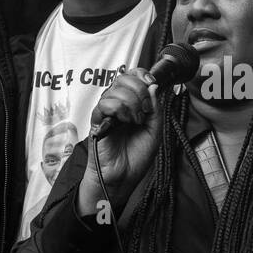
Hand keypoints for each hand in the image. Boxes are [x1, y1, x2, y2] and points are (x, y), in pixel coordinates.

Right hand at [77, 68, 162, 215]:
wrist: (124, 176)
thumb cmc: (136, 156)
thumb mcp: (155, 130)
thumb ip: (155, 108)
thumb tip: (153, 86)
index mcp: (131, 103)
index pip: (131, 76)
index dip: (141, 75)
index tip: (151, 83)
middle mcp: (117, 104)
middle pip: (123, 78)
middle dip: (140, 90)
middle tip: (145, 110)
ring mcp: (106, 111)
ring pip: (115, 89)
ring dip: (132, 103)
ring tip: (136, 122)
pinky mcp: (97, 120)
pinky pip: (105, 103)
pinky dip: (120, 109)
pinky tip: (124, 122)